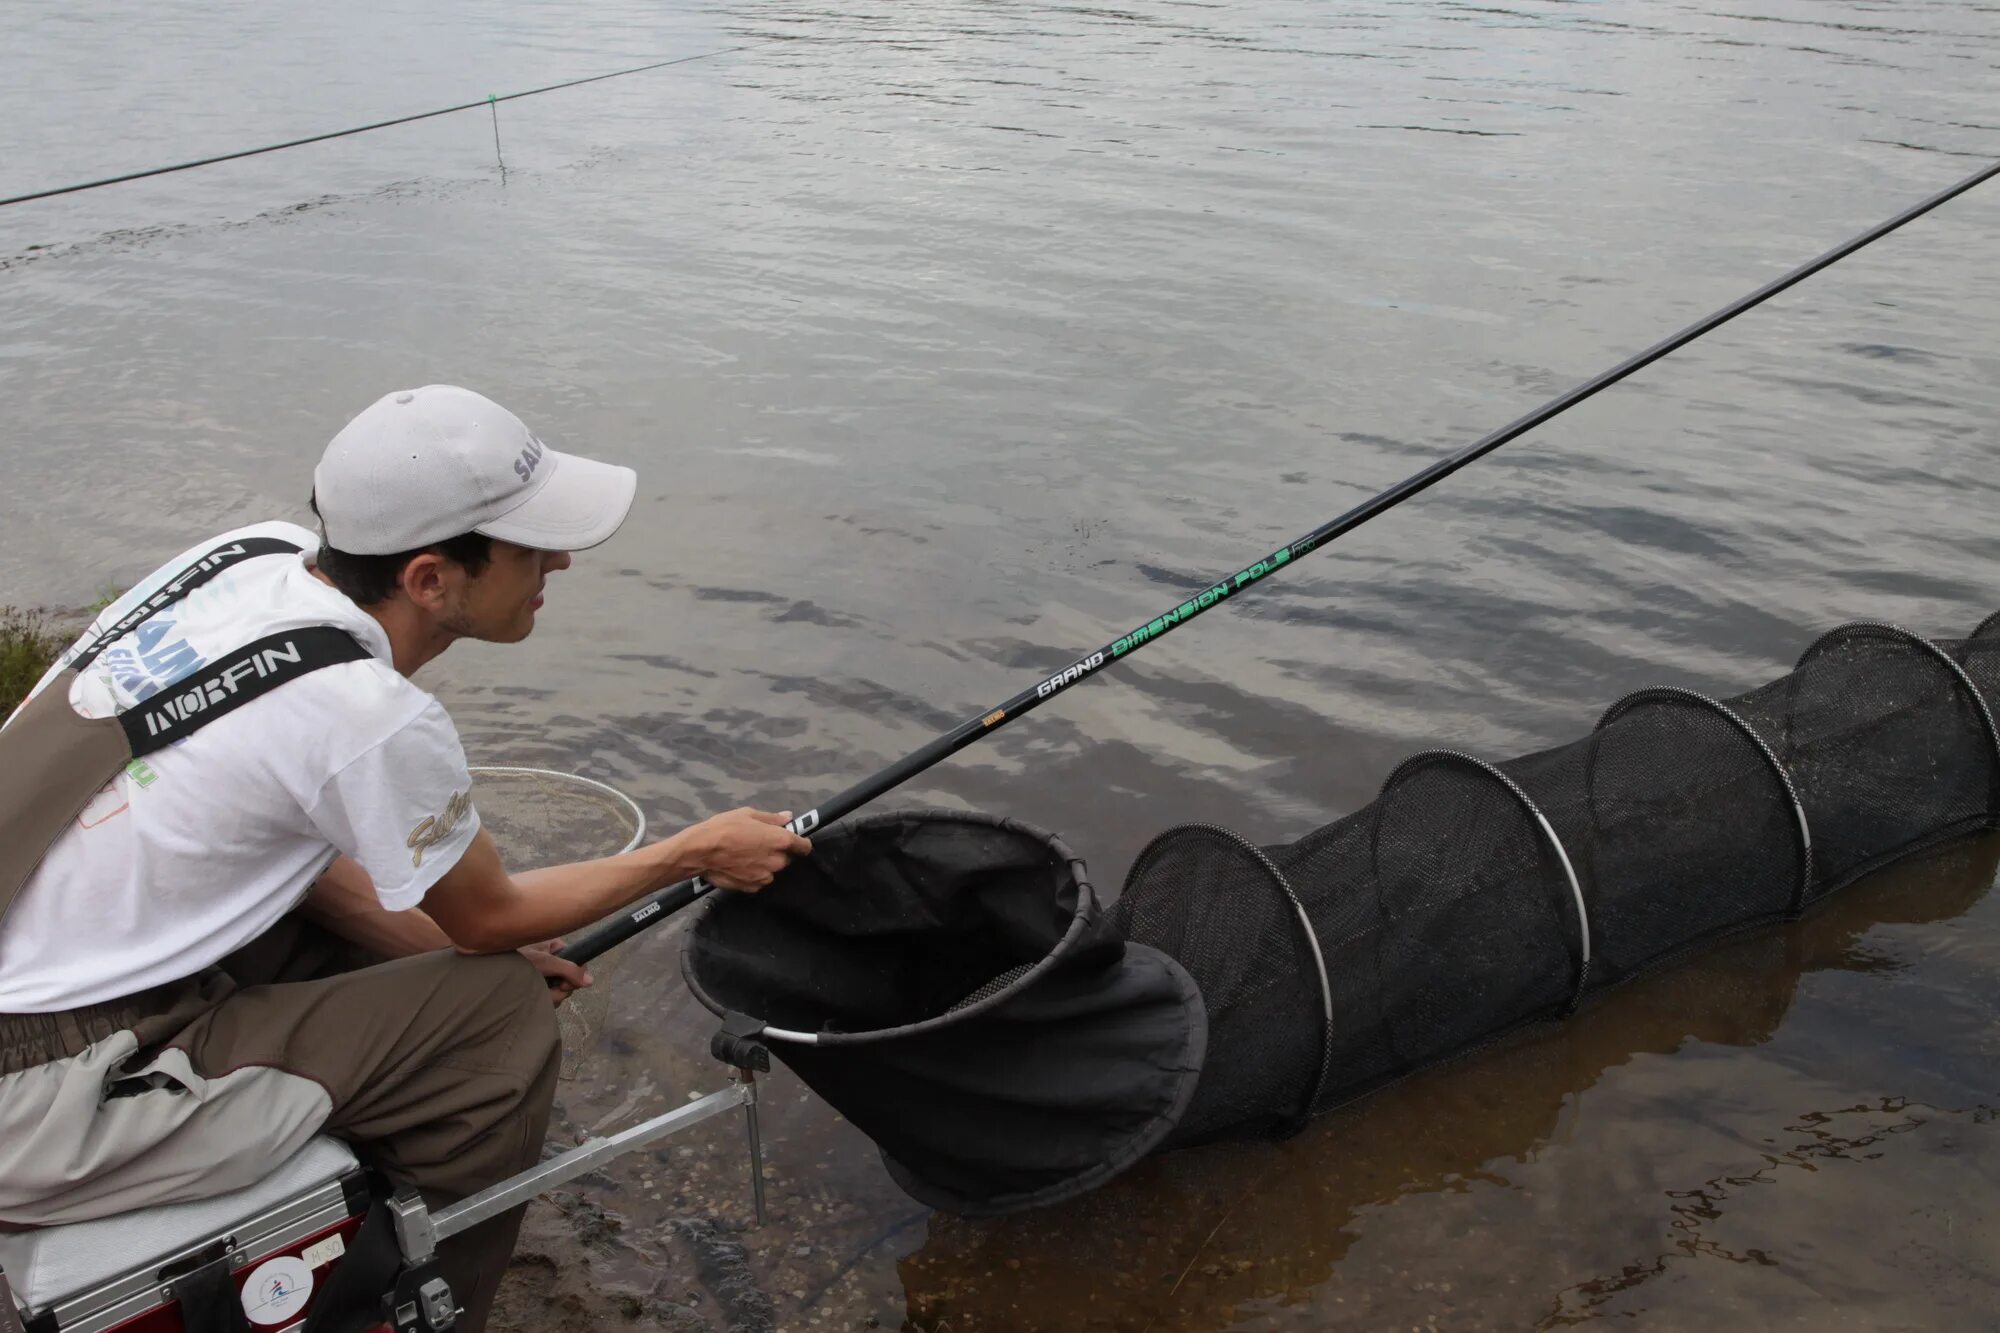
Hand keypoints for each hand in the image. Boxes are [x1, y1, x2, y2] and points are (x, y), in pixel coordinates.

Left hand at [520, 938, 592, 1005]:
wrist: (489, 971)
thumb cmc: (515, 958)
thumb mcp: (545, 962)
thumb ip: (569, 970)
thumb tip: (590, 981)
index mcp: (554, 947)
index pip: (577, 961)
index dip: (574, 976)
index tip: (564, 984)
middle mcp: (549, 960)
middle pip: (568, 980)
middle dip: (559, 990)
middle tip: (548, 990)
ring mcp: (542, 974)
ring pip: (558, 991)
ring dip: (549, 996)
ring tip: (533, 993)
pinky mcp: (533, 986)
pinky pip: (547, 997)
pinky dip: (541, 1000)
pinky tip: (528, 997)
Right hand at [689, 807, 812, 891]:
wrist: (700, 851)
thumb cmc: (724, 828)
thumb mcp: (748, 814)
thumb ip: (772, 818)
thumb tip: (788, 818)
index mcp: (780, 841)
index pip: (804, 846)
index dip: (800, 843)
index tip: (794, 841)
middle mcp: (777, 861)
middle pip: (786, 859)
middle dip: (777, 853)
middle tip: (759, 845)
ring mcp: (765, 877)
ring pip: (772, 870)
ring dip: (765, 864)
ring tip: (746, 856)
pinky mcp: (753, 888)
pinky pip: (759, 880)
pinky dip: (753, 874)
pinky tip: (739, 866)